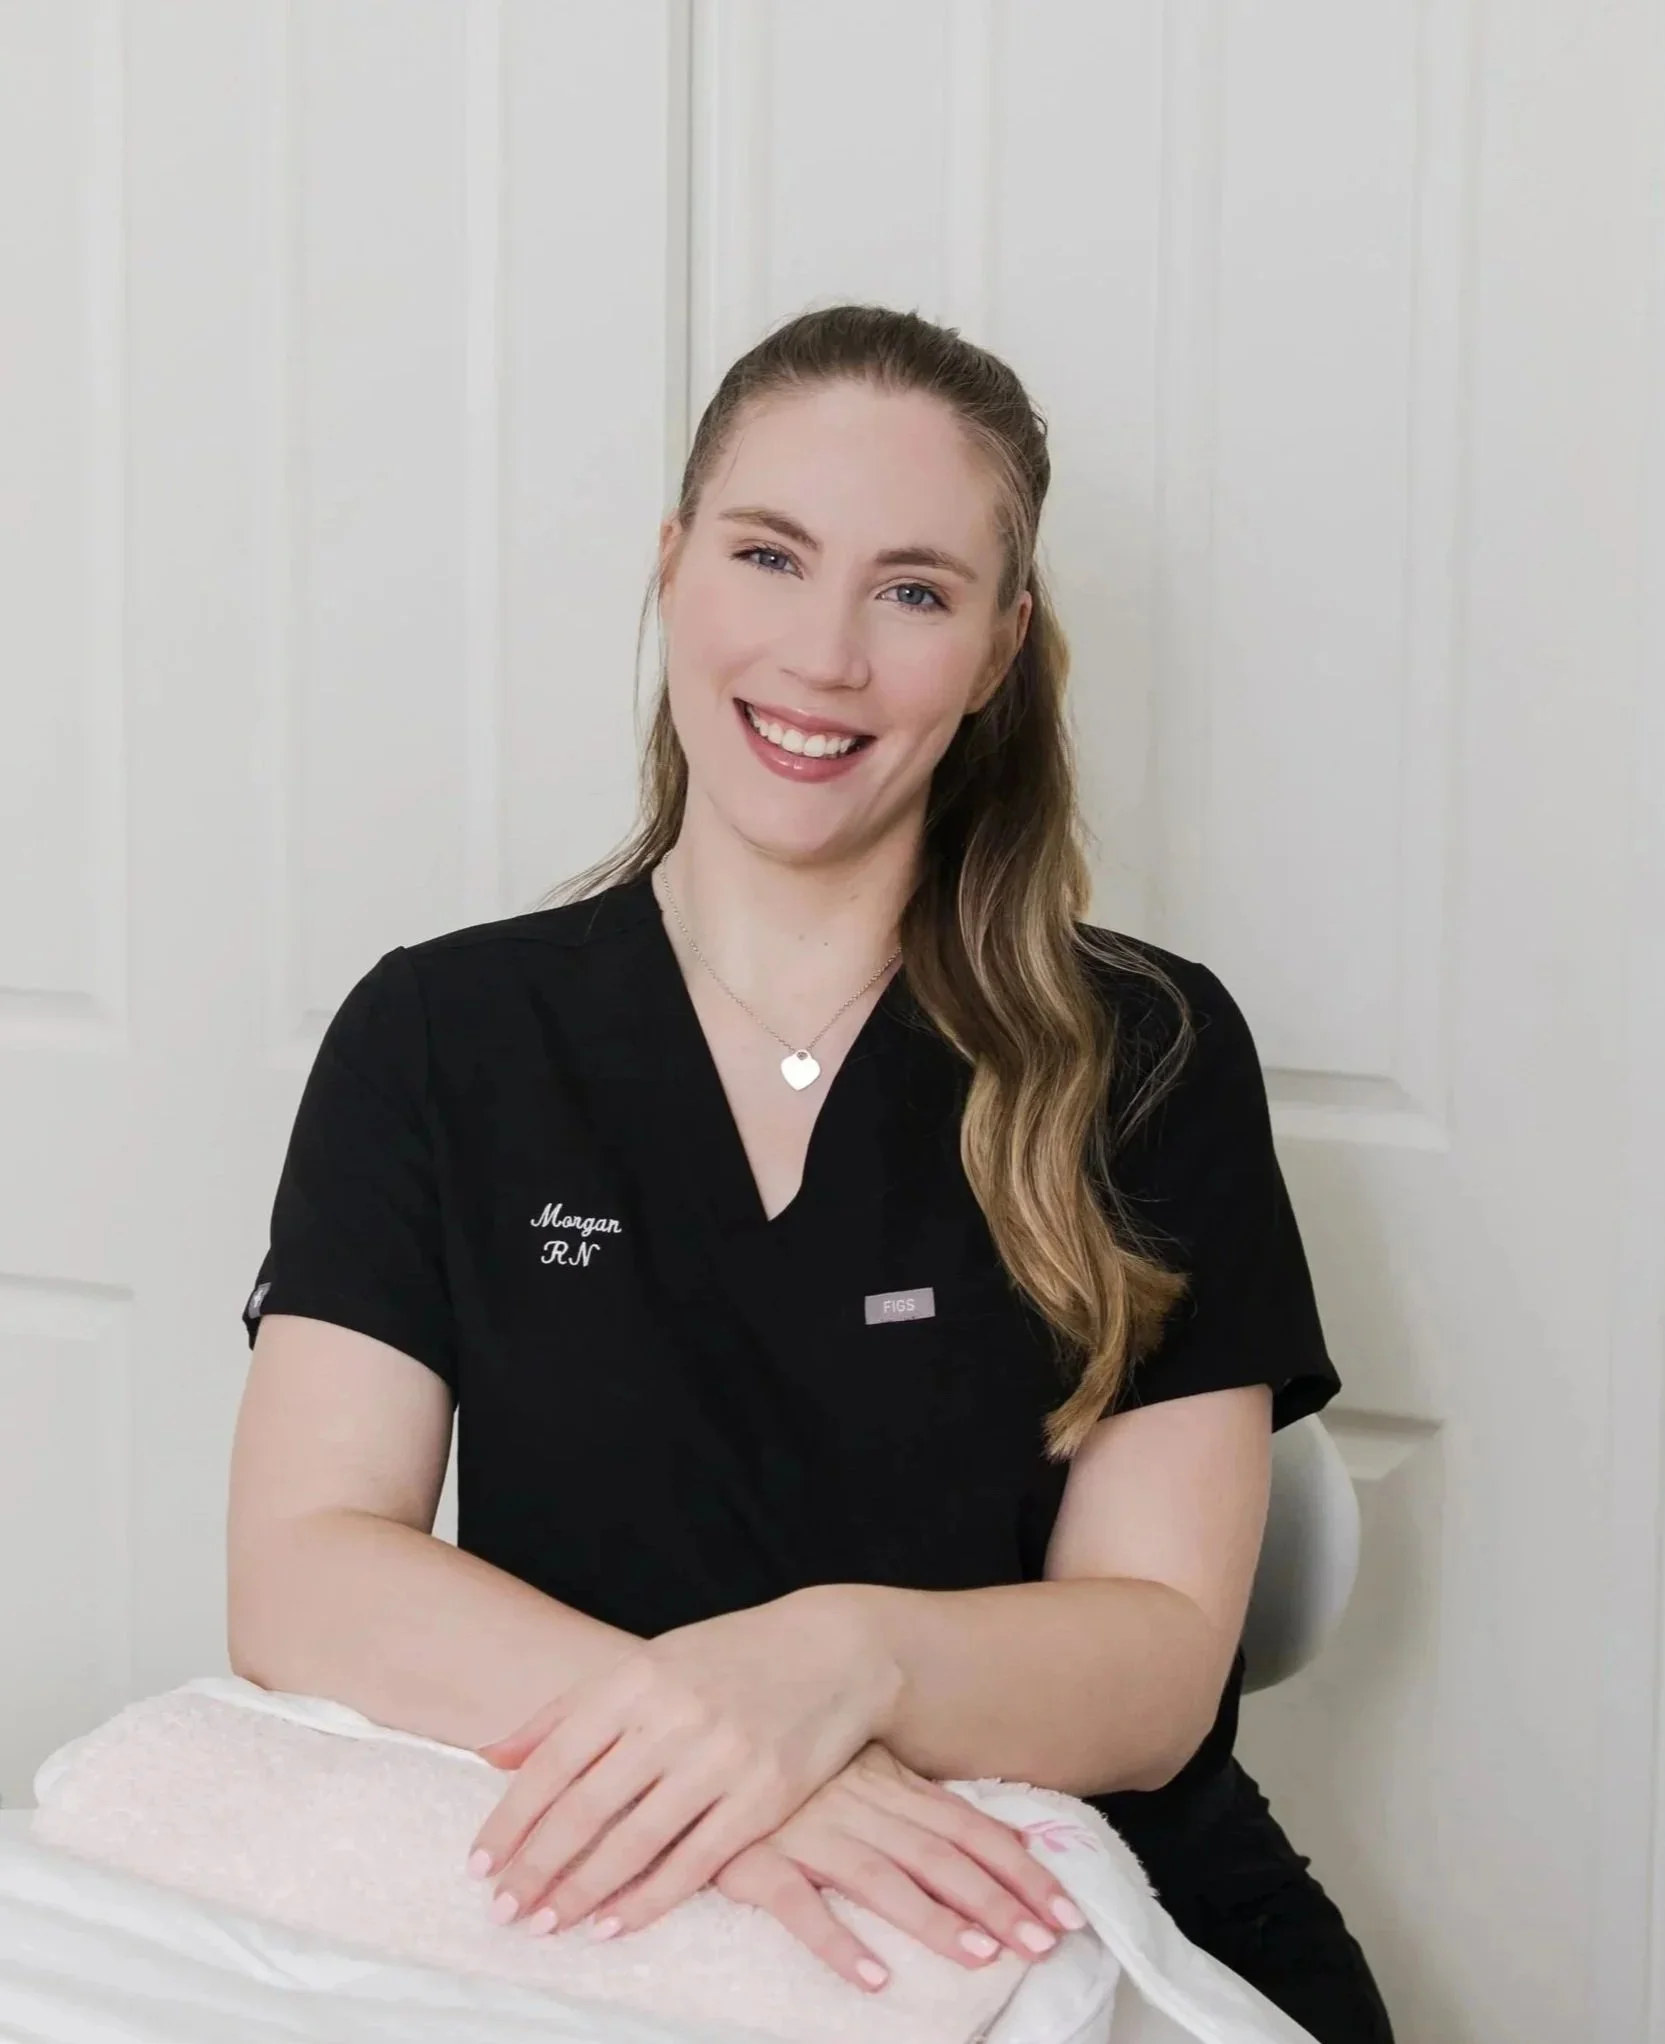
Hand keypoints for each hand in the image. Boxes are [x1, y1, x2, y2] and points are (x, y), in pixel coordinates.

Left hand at [467, 1587, 897, 1933]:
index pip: (555, 1759)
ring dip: (580, 1891)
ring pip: (634, 1840)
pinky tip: (610, 1925)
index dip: (512, 1818)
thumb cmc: (729, 1659)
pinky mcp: (765, 1794)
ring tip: (542, 1925)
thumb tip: (492, 1757)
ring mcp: (722, 1756)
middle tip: (500, 1911)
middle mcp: (675, 1714)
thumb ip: (569, 1710)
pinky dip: (647, 1900)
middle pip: (586, 1806)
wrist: (835, 1650)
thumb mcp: (648, 1663)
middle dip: (535, 1866)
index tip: (479, 1865)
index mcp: (638, 1677)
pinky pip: (694, 1862)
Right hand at [698, 1745, 1087, 1993]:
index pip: (970, 1827)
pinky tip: (871, 1977)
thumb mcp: (858, 1764)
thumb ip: (917, 1800)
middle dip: (1000, 1900)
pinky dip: (837, 1941)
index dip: (1021, 1870)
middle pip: (942, 1856)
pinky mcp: (755, 1857)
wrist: (693, 1730)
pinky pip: (799, 1904)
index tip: (1066, 1908)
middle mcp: (857, 1803)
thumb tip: (994, 1834)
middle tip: (1047, 1942)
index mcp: (886, 1781)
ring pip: (884, 1878)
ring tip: (982, 1957)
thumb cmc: (781, 1753)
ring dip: (936, 1920)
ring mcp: (807, 1829)